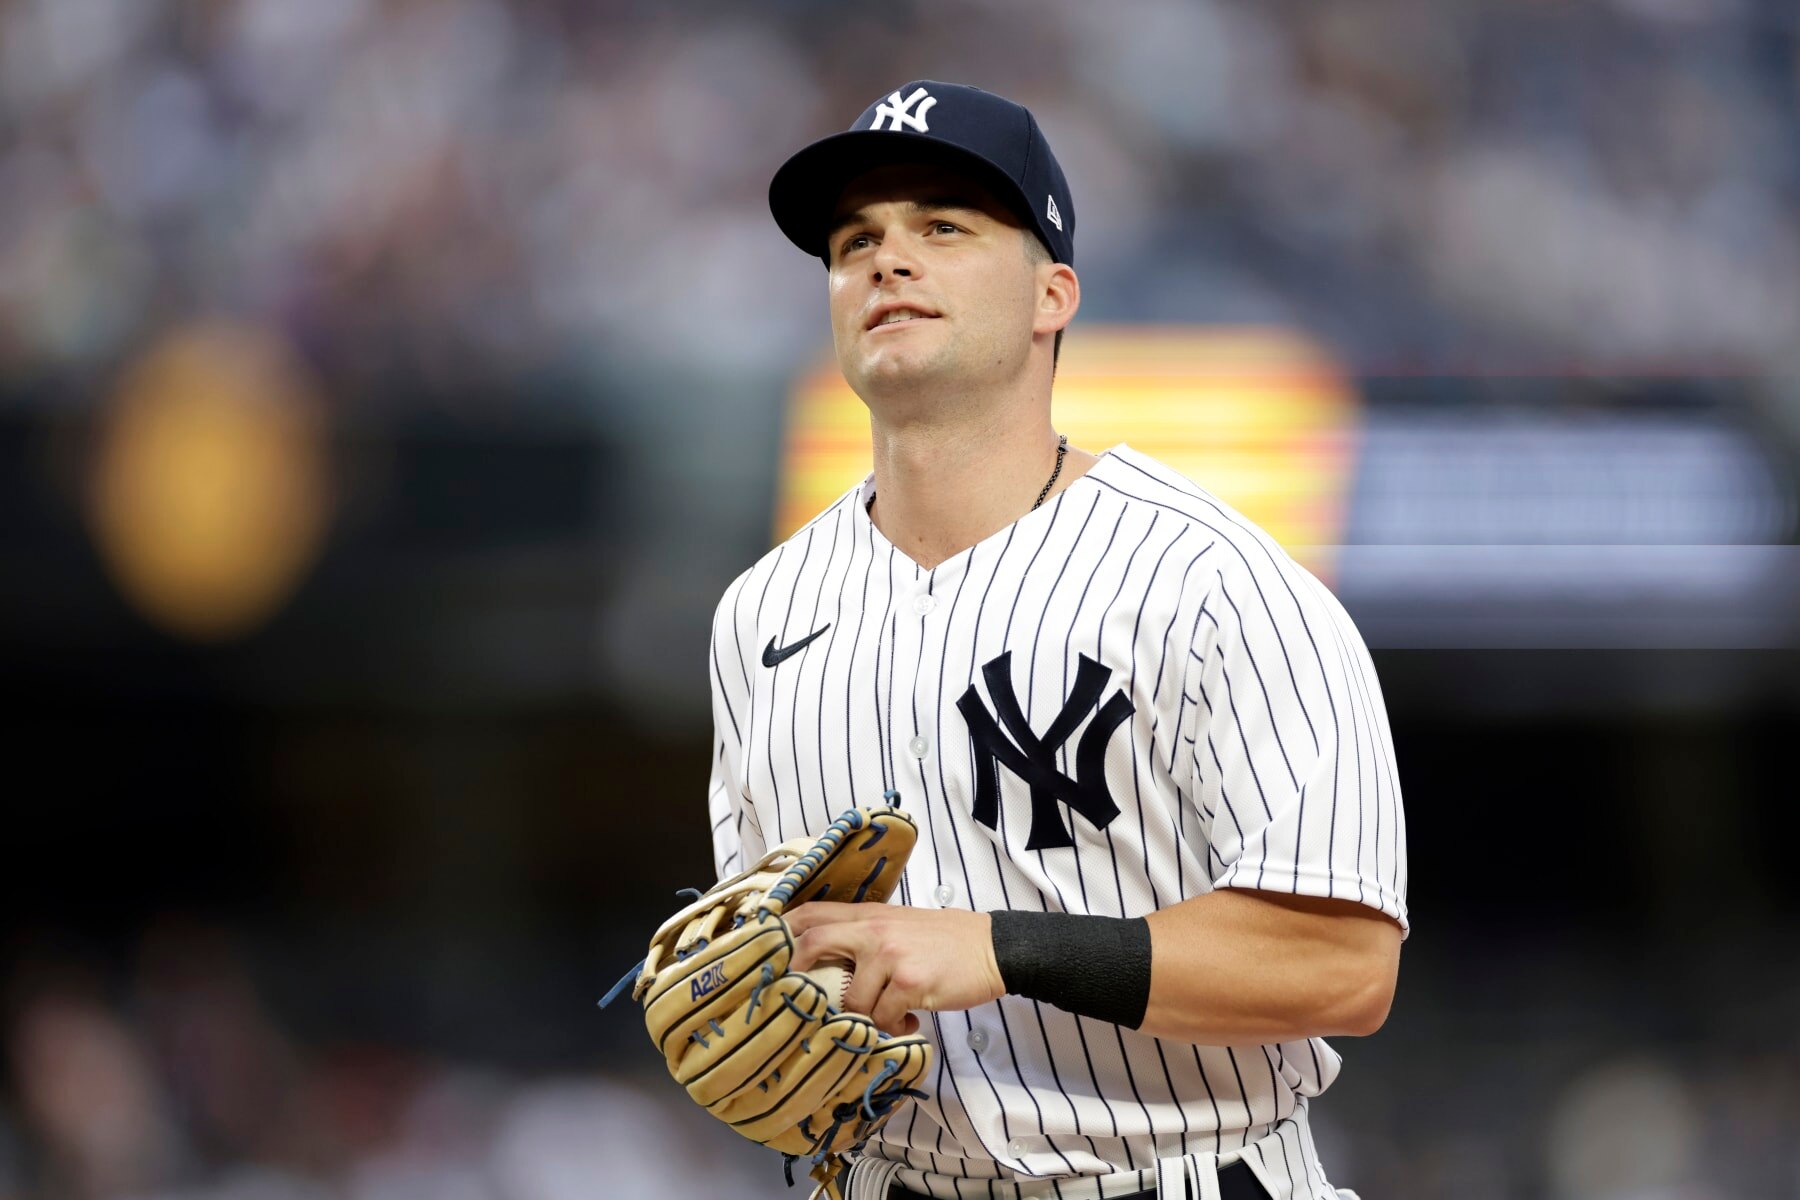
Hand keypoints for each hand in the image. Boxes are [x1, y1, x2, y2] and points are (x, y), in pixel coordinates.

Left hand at [785, 902, 1006, 1035]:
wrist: (993, 948)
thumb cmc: (948, 940)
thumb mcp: (902, 925)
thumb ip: (867, 937)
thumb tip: (834, 965)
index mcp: (870, 915)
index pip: (812, 912)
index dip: (782, 929)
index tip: (764, 949)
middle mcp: (873, 930)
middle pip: (813, 942)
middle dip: (797, 972)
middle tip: (798, 997)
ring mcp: (889, 956)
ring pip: (851, 998)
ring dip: (865, 1018)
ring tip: (888, 1019)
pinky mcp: (908, 983)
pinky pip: (883, 1017)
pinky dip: (893, 1028)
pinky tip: (910, 1023)